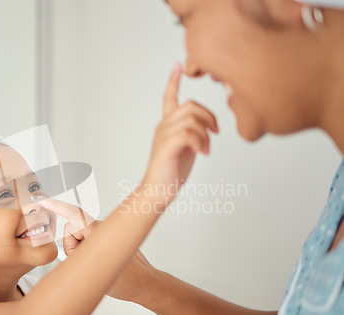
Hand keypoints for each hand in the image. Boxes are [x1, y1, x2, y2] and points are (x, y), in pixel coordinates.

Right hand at [38, 198, 158, 303]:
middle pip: (72, 230)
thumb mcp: (94, 275)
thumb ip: (75, 260)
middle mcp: (102, 228)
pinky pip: (89, 241)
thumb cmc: (127, 281)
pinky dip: (86, 252)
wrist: (147, 285)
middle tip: (82, 263)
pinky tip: (97, 265)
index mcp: (98, 232)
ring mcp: (106, 233)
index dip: (57, 207)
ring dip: (80, 252)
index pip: (74, 216)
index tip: (43, 201)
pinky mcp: (109, 239)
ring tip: (94, 266)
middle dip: (71, 247)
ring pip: (79, 238)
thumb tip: (64, 255)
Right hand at [142, 63, 218, 205]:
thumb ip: (195, 134)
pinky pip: (188, 133)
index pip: (169, 97)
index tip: (178, 65)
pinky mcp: (166, 147)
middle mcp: (163, 126)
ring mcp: (163, 136)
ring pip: (191, 119)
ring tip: (206, 148)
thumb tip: (209, 128)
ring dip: (205, 133)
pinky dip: (200, 142)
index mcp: (167, 125)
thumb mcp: (187, 148)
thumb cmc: (172, 171)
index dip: (173, 81)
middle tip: (215, 133)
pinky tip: (202, 153)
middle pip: (190, 106)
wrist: (158, 191)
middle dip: (209, 117)